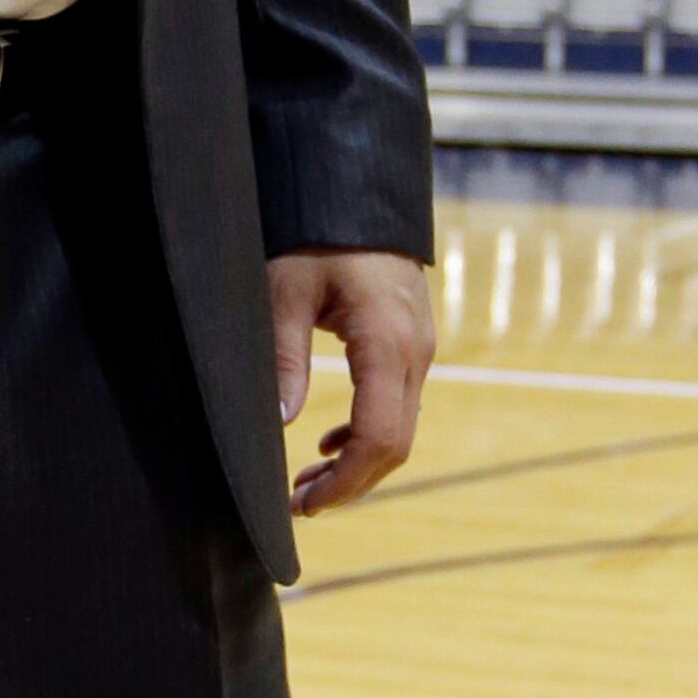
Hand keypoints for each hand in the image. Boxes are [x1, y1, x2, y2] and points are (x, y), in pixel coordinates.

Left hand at [268, 249, 432, 517]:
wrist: (355, 192)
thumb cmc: (314, 234)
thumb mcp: (284, 292)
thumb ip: (283, 359)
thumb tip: (279, 423)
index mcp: (386, 344)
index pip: (380, 438)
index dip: (346, 483)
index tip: (305, 504)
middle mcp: (414, 352)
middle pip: (394, 445)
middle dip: (349, 484)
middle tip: (298, 505)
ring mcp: (418, 348)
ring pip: (399, 429)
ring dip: (356, 463)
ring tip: (306, 485)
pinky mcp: (409, 343)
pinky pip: (397, 404)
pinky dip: (365, 434)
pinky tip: (329, 445)